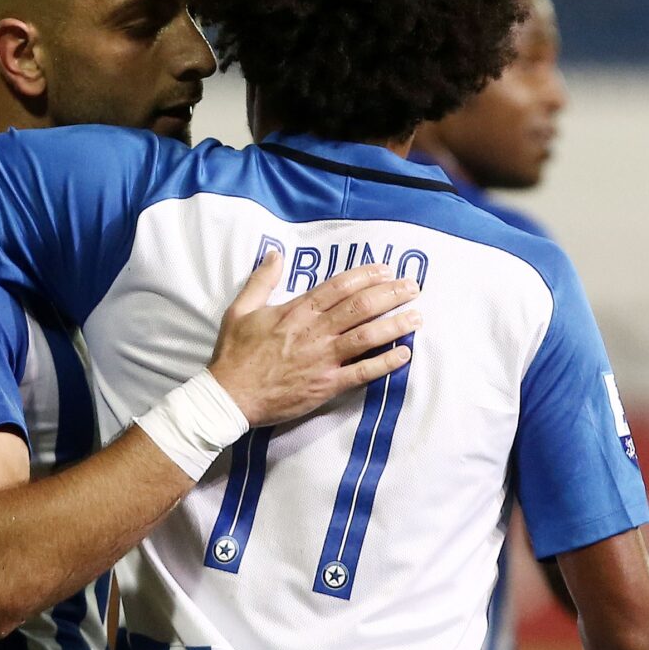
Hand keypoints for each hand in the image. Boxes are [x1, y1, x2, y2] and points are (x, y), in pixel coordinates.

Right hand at [208, 256, 418, 426]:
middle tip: (413, 287)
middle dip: (390, 294)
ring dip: (396, 325)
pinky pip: (362, 372)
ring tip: (418, 316)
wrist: (230, 395)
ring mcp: (323, 358)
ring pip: (368, 336)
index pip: (339, 287)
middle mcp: (315, 331)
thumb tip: (275, 254)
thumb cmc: (235, 353)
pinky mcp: (327, 384)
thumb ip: (261, 280)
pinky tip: (404, 355)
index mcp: (297, 311)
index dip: (366, 276)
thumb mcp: (240, 309)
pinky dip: (385, 363)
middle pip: (361, 306)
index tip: (386, 270)